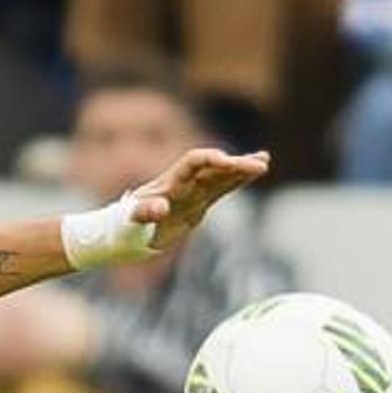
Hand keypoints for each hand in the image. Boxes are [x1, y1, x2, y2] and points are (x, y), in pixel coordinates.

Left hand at [122, 146, 270, 260]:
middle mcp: (185, 183)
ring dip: (242, 169)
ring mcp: (194, 192)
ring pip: (222, 176)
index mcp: (170, 182)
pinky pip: (223, 188)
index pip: (193, 162)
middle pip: (214, 167)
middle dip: (236, 164)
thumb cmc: (127, 225)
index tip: (228, 162)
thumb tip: (161, 208)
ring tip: (264, 161)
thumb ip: (146, 212)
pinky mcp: (200, 202)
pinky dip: (239, 180)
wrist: (128, 232)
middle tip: (261, 162)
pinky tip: (255, 173)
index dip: (210, 160)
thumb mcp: (132, 220)